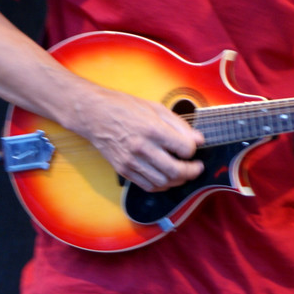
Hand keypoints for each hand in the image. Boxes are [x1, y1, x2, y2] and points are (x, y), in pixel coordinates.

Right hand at [79, 88, 204, 192]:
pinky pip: (147, 186)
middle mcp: (142, 147)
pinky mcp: (123, 170)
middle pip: (175, 171)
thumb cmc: (125, 107)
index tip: (193, 148)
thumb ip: (179, 125)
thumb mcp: (156, 108)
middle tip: (197, 168)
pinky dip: (161, 185)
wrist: (95, 115)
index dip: (193, 150)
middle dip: (191, 172)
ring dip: (178, 180)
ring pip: (163, 182)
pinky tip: (167, 178)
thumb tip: (198, 139)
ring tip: (183, 173)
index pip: (184, 148)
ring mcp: (131, 161)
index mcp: (152, 129)